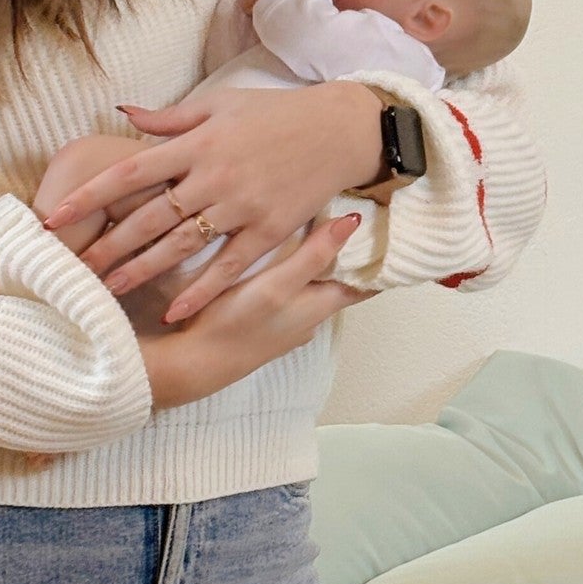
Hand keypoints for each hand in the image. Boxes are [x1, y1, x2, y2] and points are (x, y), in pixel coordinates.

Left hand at [39, 80, 388, 320]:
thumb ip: (169, 117)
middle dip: (108, 244)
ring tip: (108, 290)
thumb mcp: (220, 104)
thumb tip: (121, 112)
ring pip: (183, 245)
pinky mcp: (269, 230)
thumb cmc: (275, 114)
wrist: (338, 130)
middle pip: (150, 216)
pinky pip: (230, 266)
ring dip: (143, 270)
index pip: (130, 171)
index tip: (56, 216)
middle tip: (73, 268)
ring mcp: (243, 206)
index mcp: (197, 143)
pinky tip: (176, 311)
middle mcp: (215, 176)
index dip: (90, 195)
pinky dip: (202, 290)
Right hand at [137, 214, 363, 407]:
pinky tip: (282, 262)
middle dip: (349, 259)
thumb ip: (315, 255)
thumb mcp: (278, 284)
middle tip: (352, 220)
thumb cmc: (237, 322)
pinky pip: (292, 297)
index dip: (378, 260)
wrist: (194, 363)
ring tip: (320, 232)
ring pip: (315, 291)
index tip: (387, 232)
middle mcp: (312, 319)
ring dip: (321, 268)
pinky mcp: (266, 326)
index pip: (365, 284)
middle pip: (342, 286)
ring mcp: (288, 325)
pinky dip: (296, 278)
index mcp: (321, 306)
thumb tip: (355, 222)